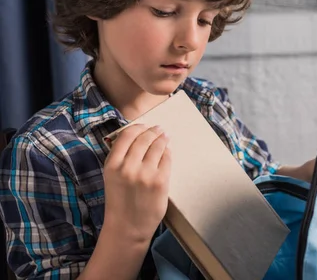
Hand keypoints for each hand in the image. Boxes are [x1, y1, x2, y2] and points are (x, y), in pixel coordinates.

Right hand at [102, 124, 171, 243]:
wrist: (128, 227)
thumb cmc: (119, 201)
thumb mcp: (112, 177)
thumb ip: (120, 158)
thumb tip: (137, 136)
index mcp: (112, 165)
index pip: (126, 135)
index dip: (137, 127)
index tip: (144, 126)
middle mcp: (128, 167)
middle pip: (144, 138)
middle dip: (153, 131)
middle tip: (158, 129)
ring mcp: (146, 173)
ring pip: (157, 146)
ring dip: (162, 139)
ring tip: (165, 136)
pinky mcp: (161, 181)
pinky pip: (167, 159)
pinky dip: (167, 152)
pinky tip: (167, 151)